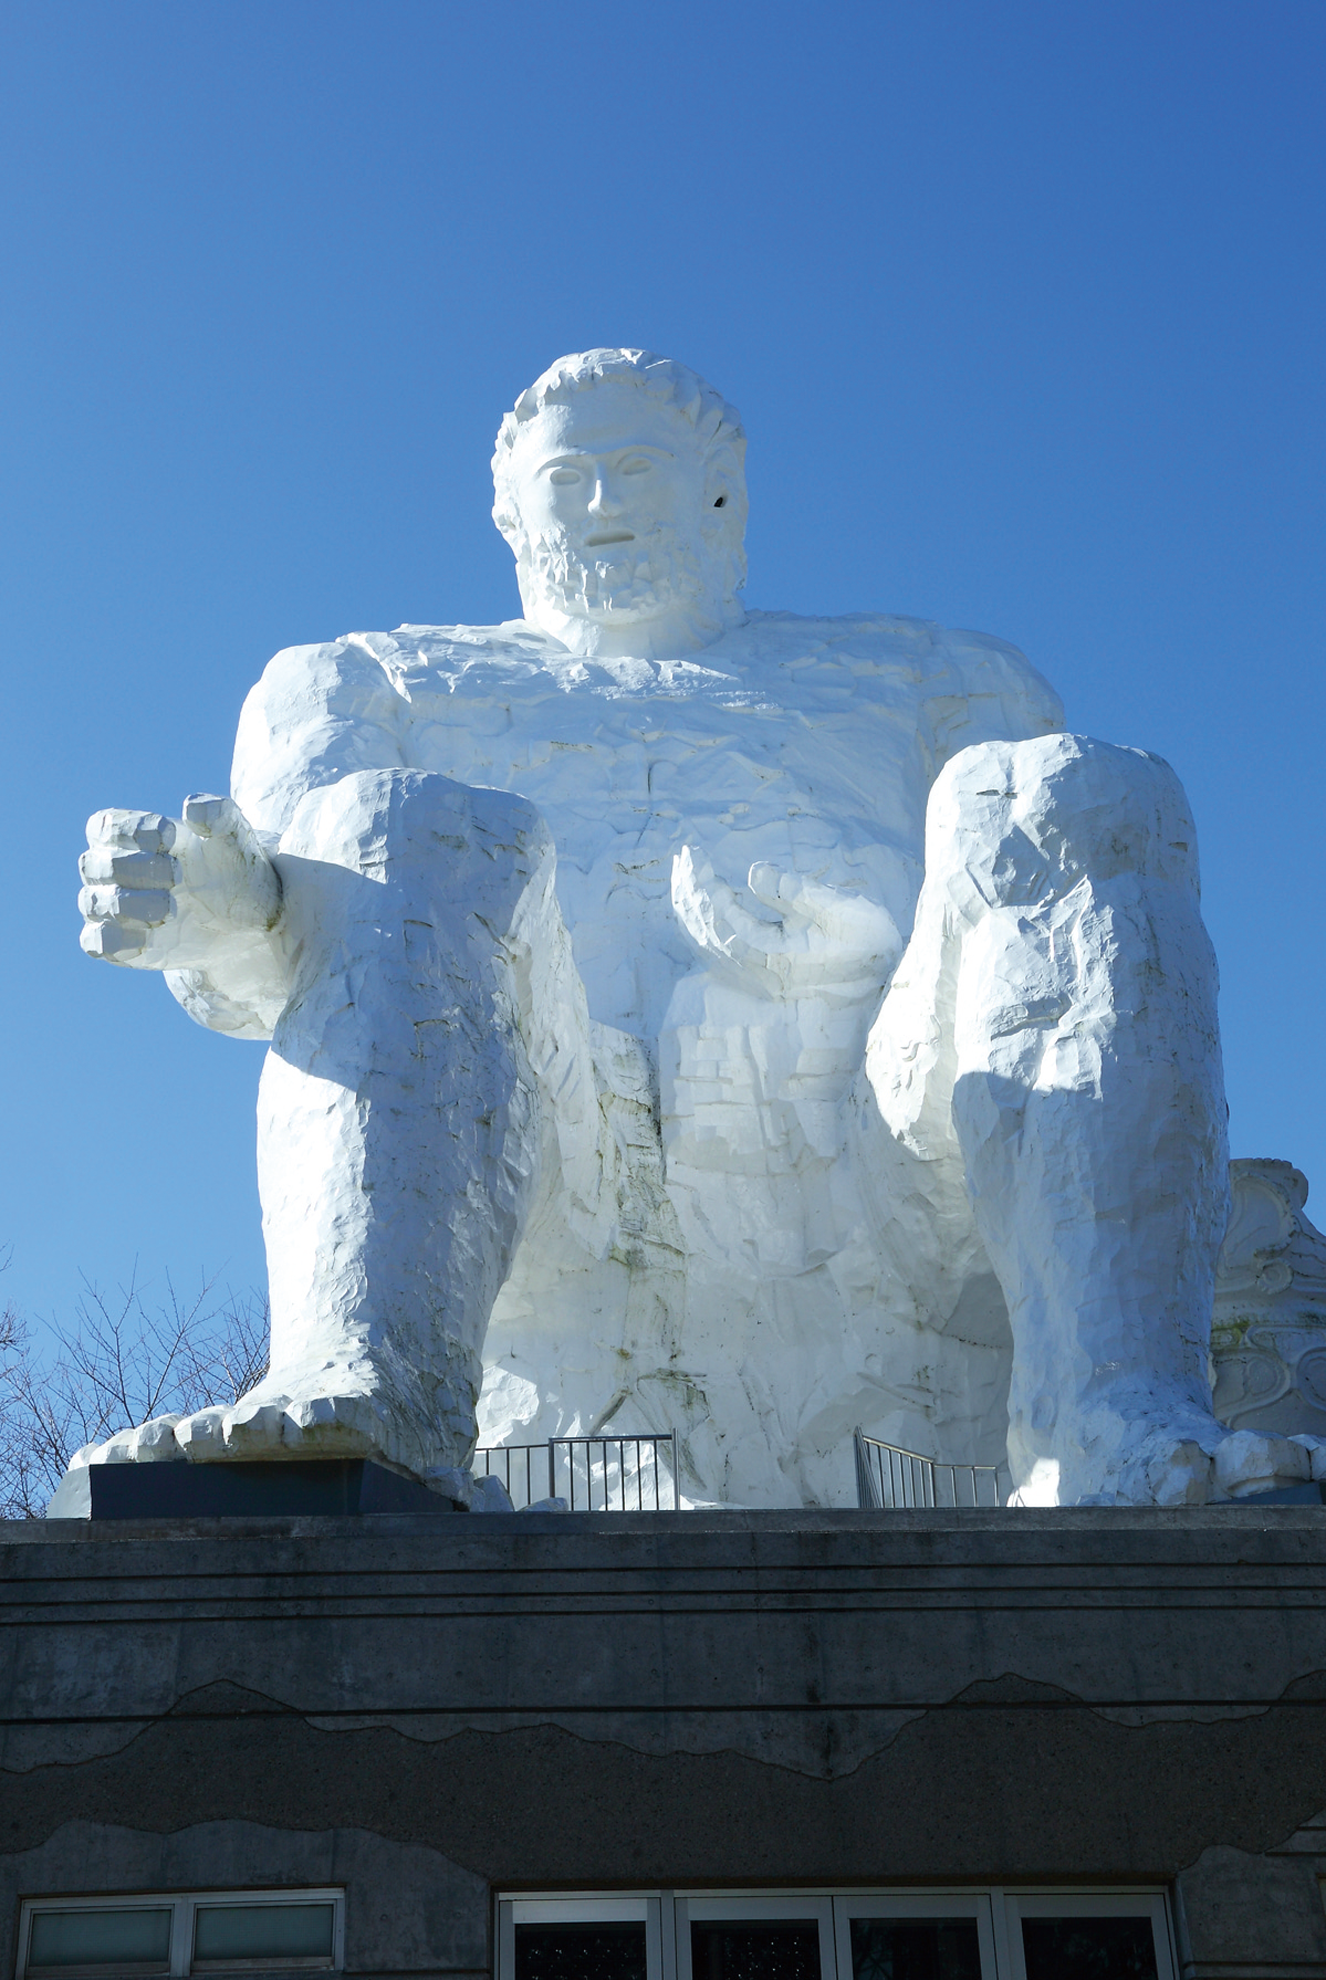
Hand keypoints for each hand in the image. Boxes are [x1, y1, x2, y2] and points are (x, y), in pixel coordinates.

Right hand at [79, 794, 281, 969]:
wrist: (246, 918)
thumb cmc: (231, 867)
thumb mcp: (234, 836)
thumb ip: (219, 814)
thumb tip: (193, 808)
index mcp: (131, 836)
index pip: (104, 826)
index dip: (131, 831)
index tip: (172, 838)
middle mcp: (111, 870)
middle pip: (94, 864)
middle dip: (137, 869)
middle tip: (178, 877)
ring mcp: (112, 907)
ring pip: (93, 903)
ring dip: (128, 905)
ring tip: (171, 909)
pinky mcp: (119, 944)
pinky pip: (95, 942)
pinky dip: (113, 940)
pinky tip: (149, 937)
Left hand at [671, 845, 901, 998]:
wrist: (883, 977)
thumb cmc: (863, 939)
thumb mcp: (837, 908)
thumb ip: (794, 890)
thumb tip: (753, 871)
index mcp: (770, 955)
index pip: (720, 916)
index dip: (703, 883)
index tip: (695, 854)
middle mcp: (756, 970)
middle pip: (706, 929)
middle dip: (691, 890)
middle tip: (684, 856)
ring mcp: (756, 975)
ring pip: (708, 941)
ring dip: (693, 906)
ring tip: (685, 874)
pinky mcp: (761, 973)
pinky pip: (718, 948)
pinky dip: (704, 921)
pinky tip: (704, 903)